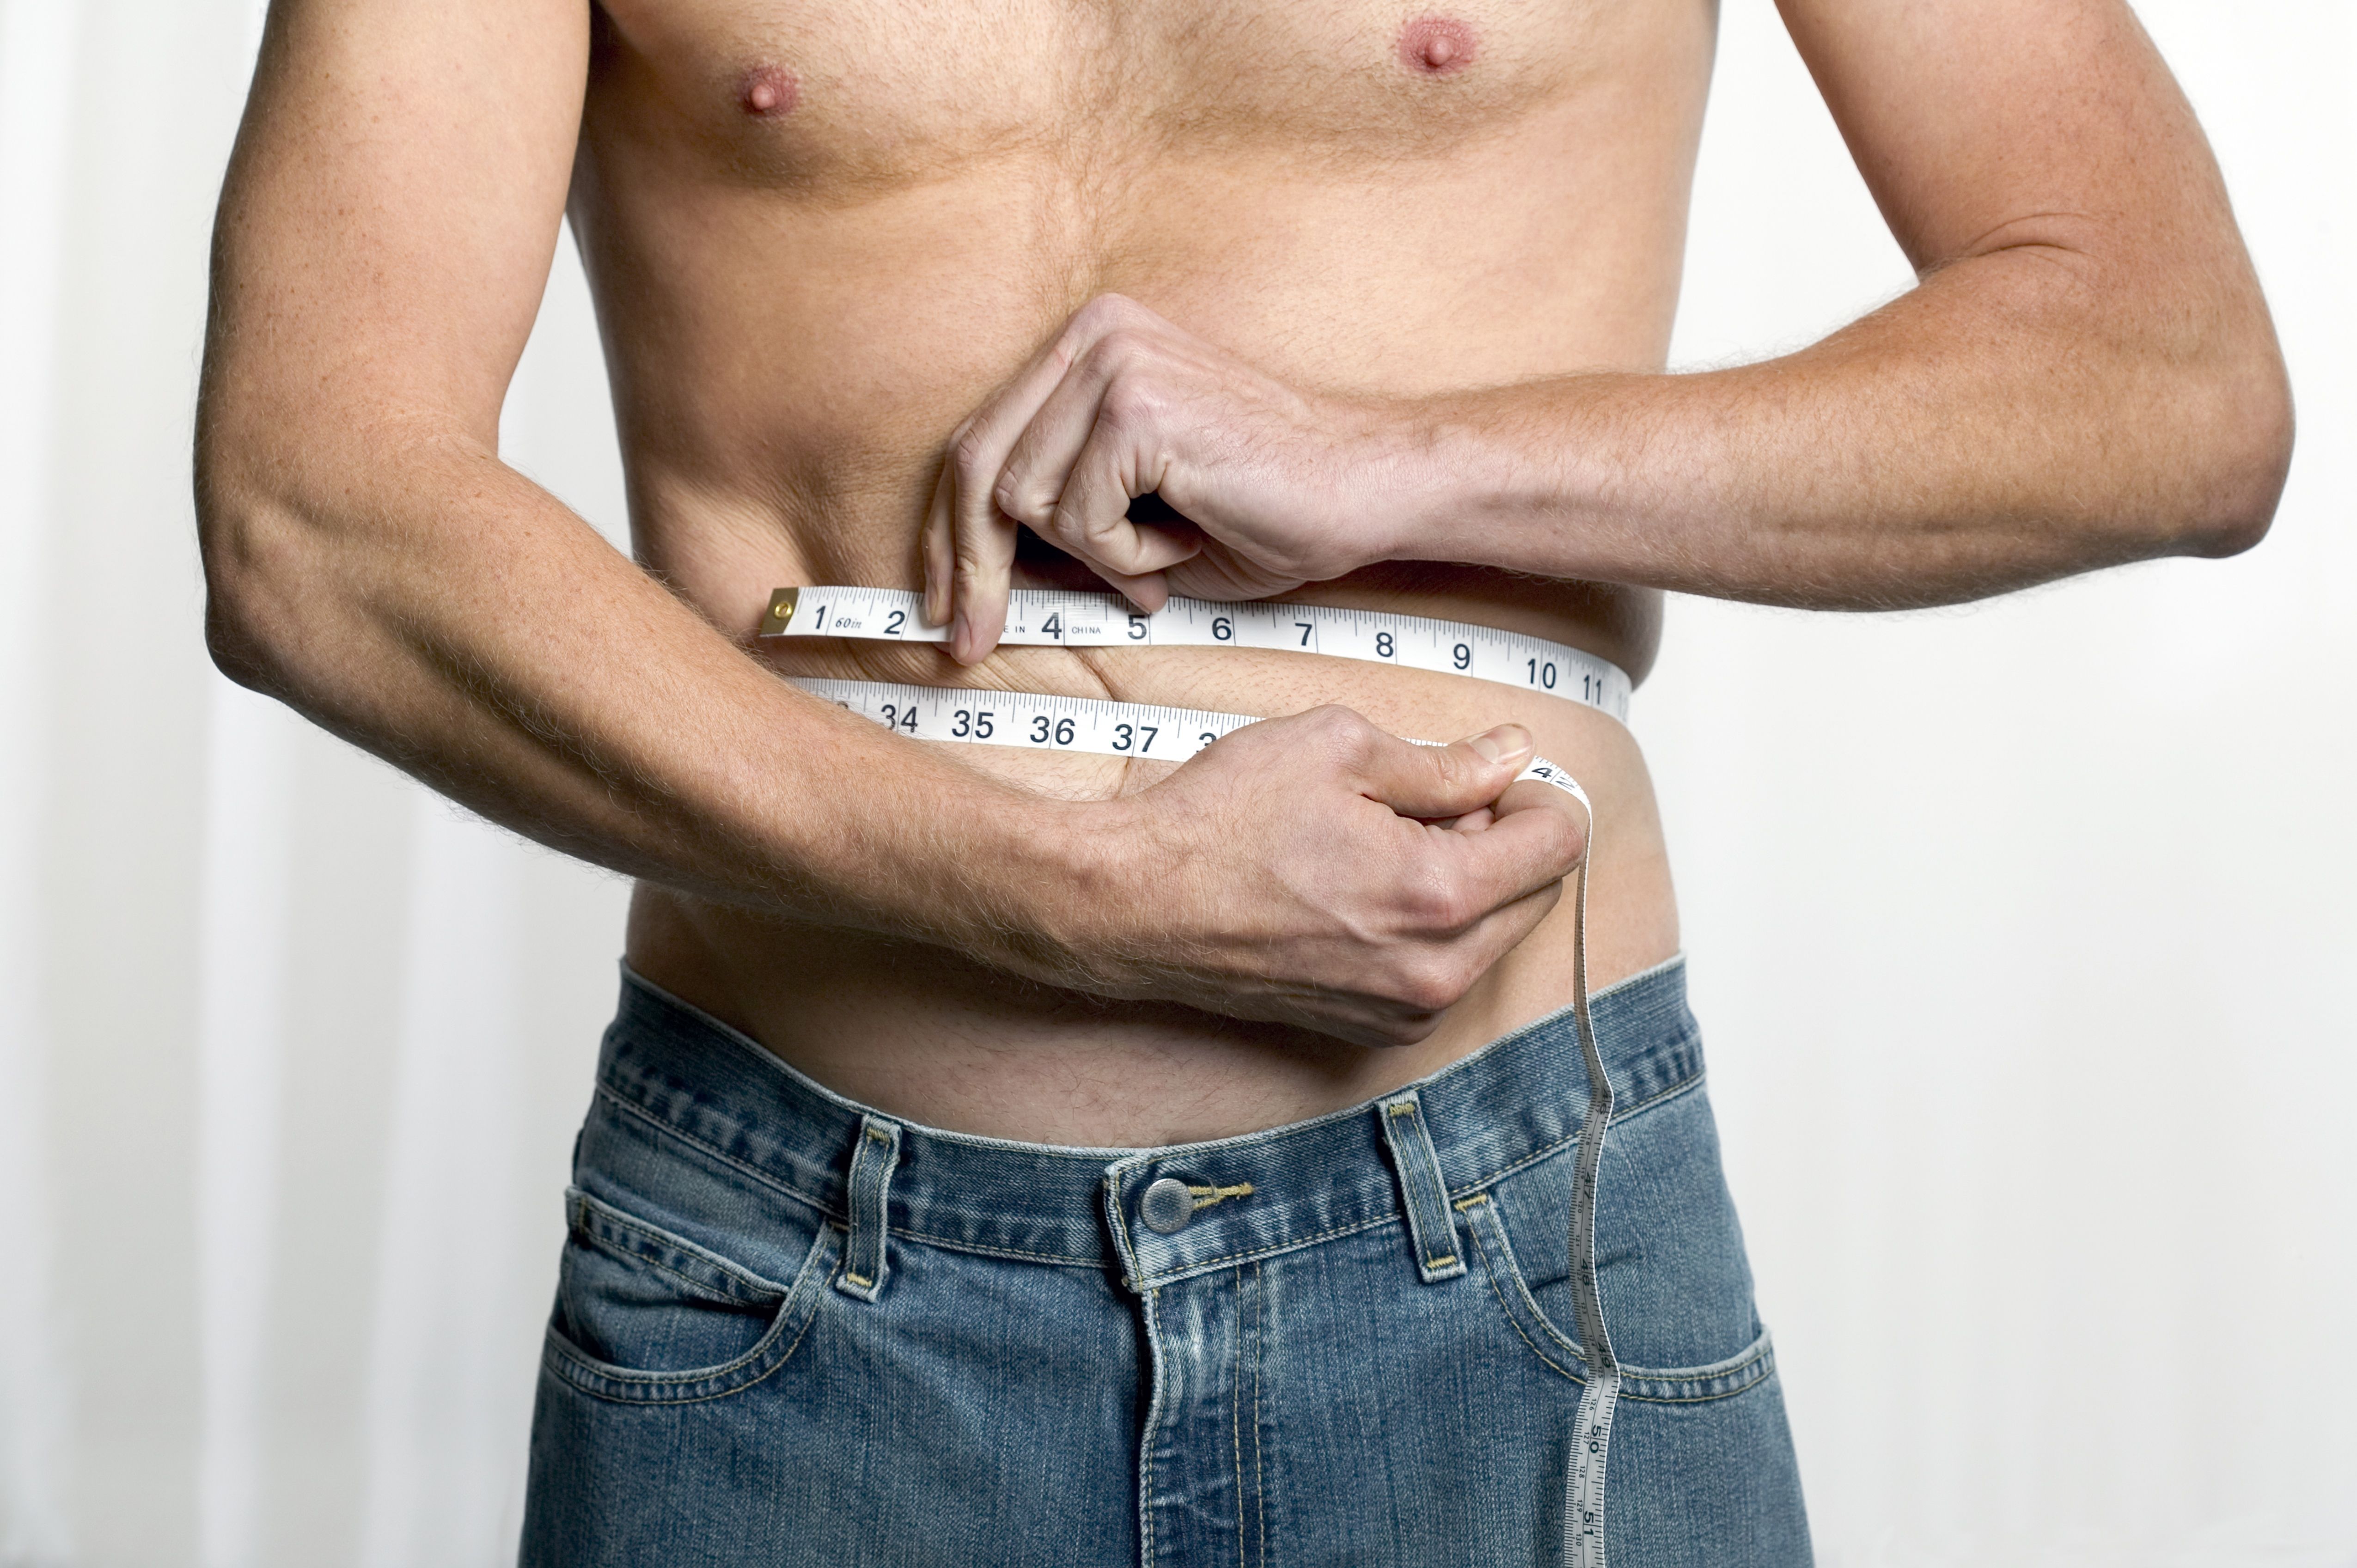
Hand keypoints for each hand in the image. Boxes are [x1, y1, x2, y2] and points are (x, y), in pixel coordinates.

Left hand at [923, 294, 1413, 662]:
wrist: (1362, 494)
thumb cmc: (1259, 510)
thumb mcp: (1133, 517)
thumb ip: (1057, 522)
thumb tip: (969, 575)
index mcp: (1088, 344)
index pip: (979, 441)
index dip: (948, 534)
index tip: (945, 608)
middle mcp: (1092, 335)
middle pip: (976, 466)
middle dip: (972, 567)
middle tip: (973, 639)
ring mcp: (1113, 361)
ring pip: (1026, 500)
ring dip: (1093, 556)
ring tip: (1164, 554)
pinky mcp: (1138, 406)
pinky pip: (1080, 518)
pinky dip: (1127, 556)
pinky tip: (1187, 539)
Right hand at [1036, 708, 1588, 1047]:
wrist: (1132, 906)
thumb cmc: (1219, 821)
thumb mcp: (1335, 749)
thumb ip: (1444, 762)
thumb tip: (1513, 754)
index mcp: (1437, 895)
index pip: (1559, 843)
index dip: (1533, 793)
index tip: (1489, 775)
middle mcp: (1435, 970)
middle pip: (1537, 893)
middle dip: (1500, 840)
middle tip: (1421, 805)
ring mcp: (1405, 1010)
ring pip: (1494, 934)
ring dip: (1465, 884)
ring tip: (1380, 846)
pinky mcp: (1375, 1030)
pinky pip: (1445, 969)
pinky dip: (1429, 927)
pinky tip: (1360, 891)